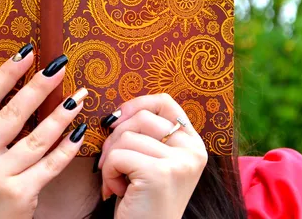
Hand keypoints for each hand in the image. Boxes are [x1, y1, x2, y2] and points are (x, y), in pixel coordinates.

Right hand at [0, 44, 88, 218]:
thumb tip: (21, 92)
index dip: (6, 73)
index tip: (26, 53)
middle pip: (12, 113)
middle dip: (39, 86)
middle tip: (60, 67)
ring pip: (36, 138)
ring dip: (61, 114)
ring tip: (79, 97)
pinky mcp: (18, 195)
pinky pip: (50, 165)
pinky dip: (67, 148)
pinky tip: (79, 133)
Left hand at [97, 94, 207, 218]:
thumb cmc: (142, 198)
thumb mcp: (152, 159)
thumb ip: (147, 134)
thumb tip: (115, 113)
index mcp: (193, 143)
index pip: (165, 102)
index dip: (136, 105)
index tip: (117, 120)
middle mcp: (193, 150)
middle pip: (141, 117)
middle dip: (116, 138)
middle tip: (115, 165)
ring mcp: (180, 162)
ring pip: (126, 136)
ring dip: (111, 159)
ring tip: (121, 182)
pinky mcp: (160, 174)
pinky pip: (118, 155)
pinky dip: (108, 173)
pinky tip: (118, 191)